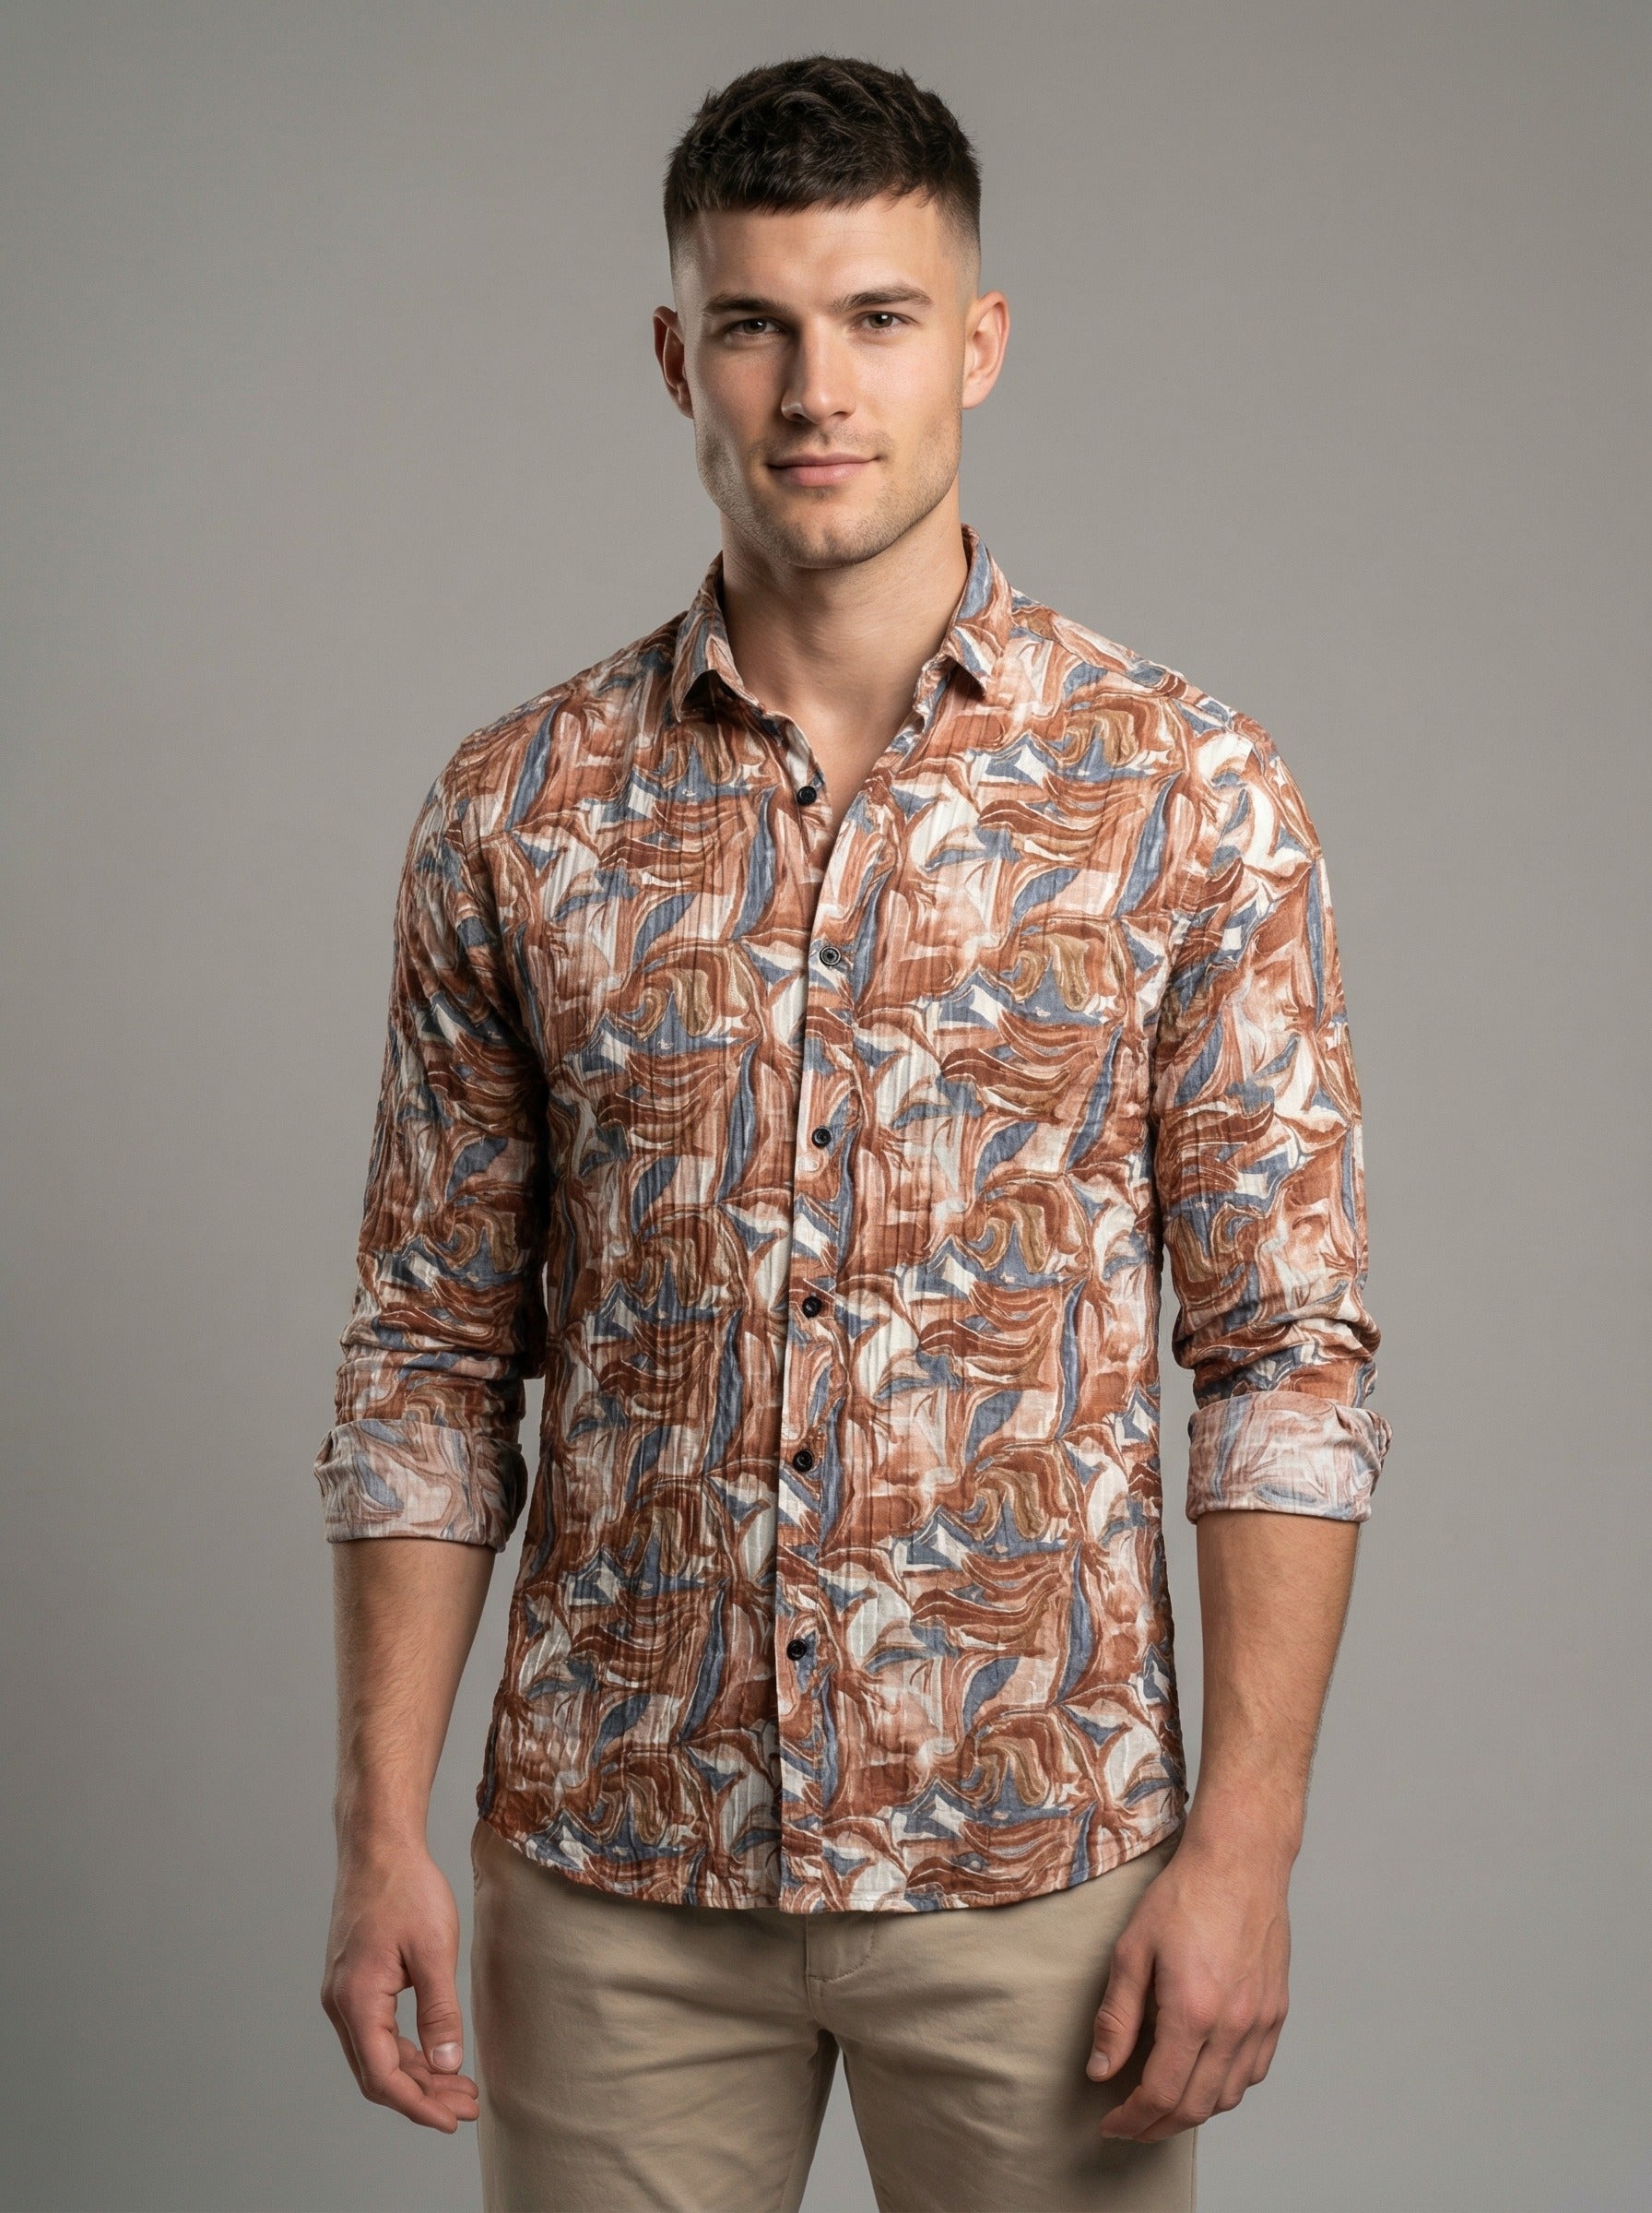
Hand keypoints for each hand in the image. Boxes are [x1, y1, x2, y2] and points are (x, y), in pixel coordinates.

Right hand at [321, 1833, 479, 2132]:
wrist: (378, 1846)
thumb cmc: (405, 1888)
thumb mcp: (434, 1950)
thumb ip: (440, 2011)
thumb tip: (448, 2065)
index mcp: (357, 2000)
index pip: (383, 2076)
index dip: (418, 2105)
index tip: (452, 2120)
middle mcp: (341, 2003)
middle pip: (377, 2072)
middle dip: (422, 2095)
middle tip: (467, 2106)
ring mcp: (343, 1993)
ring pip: (376, 2055)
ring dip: (416, 2074)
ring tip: (460, 2086)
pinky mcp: (353, 1982)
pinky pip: (376, 2032)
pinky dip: (405, 2049)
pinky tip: (436, 2054)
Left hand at [1086, 1828, 1290, 2139]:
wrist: (1240, 1862)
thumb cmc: (1185, 1896)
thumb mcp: (1132, 1949)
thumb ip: (1116, 2016)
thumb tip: (1101, 2068)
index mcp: (1193, 2011)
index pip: (1162, 2093)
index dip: (1133, 2119)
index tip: (1112, 2124)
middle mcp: (1234, 2025)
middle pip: (1196, 2106)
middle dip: (1158, 2126)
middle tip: (1131, 2125)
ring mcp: (1261, 2021)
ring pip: (1228, 2096)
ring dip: (1193, 2111)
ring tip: (1162, 2105)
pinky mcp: (1276, 2012)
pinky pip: (1253, 2071)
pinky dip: (1225, 2087)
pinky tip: (1203, 2076)